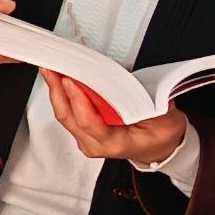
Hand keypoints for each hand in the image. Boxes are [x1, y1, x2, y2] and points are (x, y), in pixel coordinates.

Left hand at [44, 72, 188, 167]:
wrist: (158, 147)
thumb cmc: (160, 135)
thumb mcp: (164, 117)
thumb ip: (146, 101)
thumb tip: (129, 80)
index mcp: (116, 143)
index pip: (89, 122)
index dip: (78, 100)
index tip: (70, 80)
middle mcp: (95, 144)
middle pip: (68, 116)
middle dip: (58, 89)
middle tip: (52, 67)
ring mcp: (86, 139)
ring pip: (64, 114)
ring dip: (56, 90)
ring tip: (51, 69)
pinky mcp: (83, 132)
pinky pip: (68, 112)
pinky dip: (62, 94)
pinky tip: (59, 79)